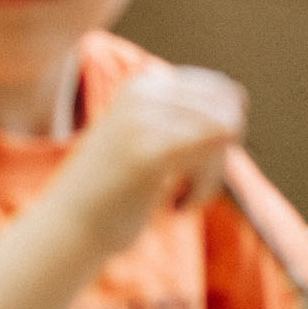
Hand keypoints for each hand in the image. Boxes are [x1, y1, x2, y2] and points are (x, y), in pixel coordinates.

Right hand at [49, 64, 245, 257]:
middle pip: (229, 113)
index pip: (223, 92)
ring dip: (212, 176)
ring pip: (224, 135)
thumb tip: (239, 100)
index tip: (195, 162)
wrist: (69, 225)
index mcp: (142, 83)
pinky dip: (203, 190)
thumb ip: (182, 114)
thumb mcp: (146, 135)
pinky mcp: (147, 153)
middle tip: (189, 184)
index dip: (223, 133)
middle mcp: (142, 92)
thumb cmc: (116, 188)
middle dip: (221, 153)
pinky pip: (211, 160)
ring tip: (180, 198)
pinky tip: (176, 207)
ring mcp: (142, 119)